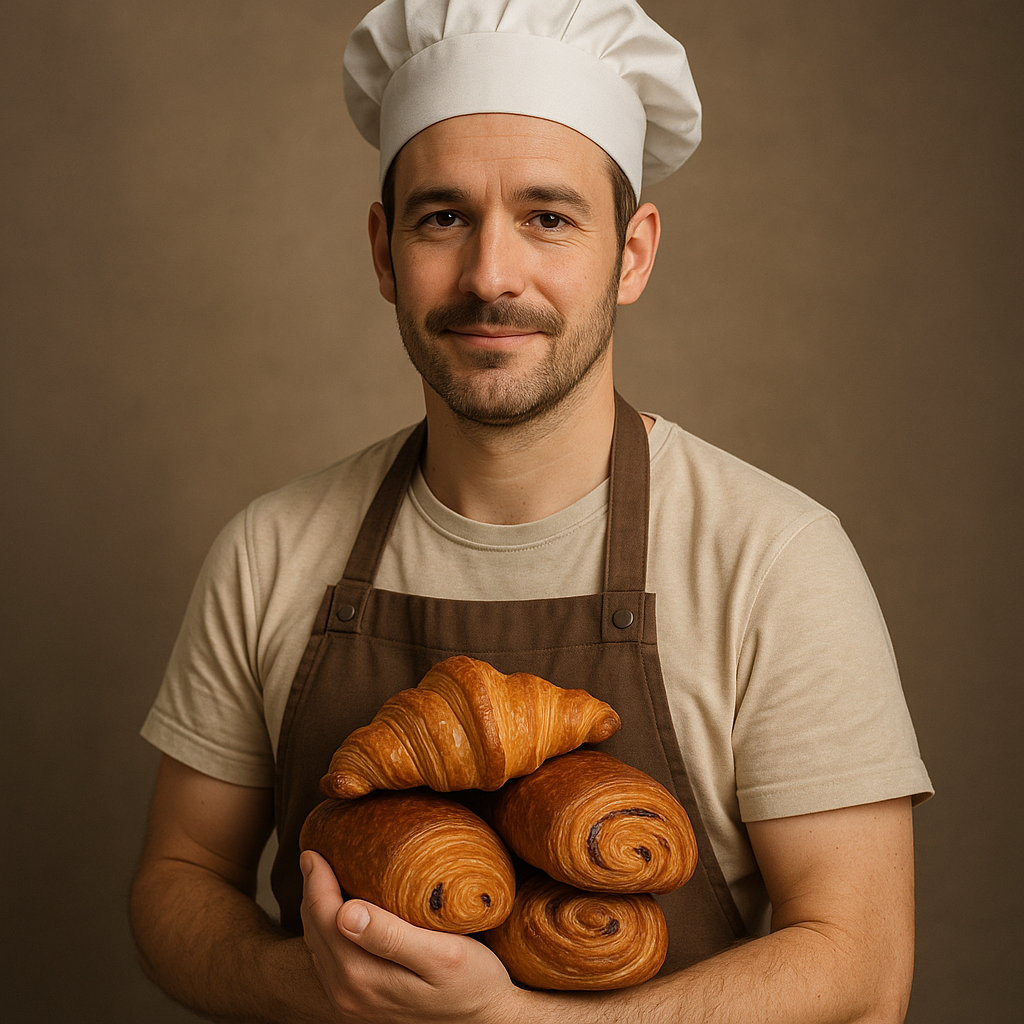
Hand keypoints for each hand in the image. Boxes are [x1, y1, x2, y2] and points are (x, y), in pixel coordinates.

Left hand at [299, 850, 522, 1022]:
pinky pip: (328, 961)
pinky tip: (341, 913)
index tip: (316, 850)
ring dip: (317, 910)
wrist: (486, 1020)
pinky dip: (326, 931)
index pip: (325, 918)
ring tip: (324, 877)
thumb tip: (345, 912)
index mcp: (363, 977)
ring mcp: (352, 1002)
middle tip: (317, 856)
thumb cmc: (472, 981)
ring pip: (317, 947)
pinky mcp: (360, 1003)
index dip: (317, 881)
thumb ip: (392, 936)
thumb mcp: (442, 954)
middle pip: (315, 932)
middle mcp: (350, 993)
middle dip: (312, 891)